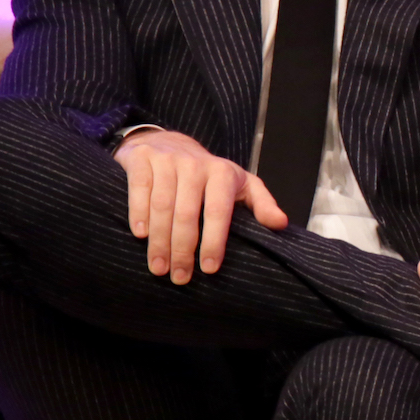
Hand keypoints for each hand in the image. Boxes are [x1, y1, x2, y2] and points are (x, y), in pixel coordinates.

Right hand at [114, 130, 286, 282]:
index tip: (210, 268)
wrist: (170, 142)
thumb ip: (262, 204)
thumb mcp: (242, 183)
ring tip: (159, 268)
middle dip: (183, 249)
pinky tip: (140, 234)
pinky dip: (139, 212)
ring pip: (162, 205)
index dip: (214, 241)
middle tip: (179, 277)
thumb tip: (280, 225)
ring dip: (160, 240)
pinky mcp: (143, 160)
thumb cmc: (209, 173)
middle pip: (187, 213)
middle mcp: (195, 166)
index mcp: (223, 174)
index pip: (218, 211)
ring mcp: (168, 161)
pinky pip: (140, 188)